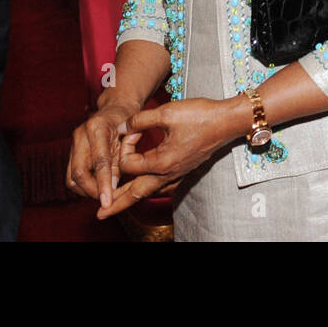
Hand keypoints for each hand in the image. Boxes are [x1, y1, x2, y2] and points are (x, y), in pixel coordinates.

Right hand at [67, 99, 136, 208]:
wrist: (116, 107)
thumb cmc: (127, 123)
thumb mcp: (130, 139)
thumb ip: (121, 162)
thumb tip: (113, 188)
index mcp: (97, 128)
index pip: (99, 162)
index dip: (103, 184)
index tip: (108, 202)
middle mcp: (80, 134)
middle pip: (78, 173)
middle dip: (92, 191)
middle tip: (107, 201)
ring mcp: (73, 142)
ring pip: (72, 177)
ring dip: (86, 191)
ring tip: (104, 194)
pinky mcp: (71, 150)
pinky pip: (72, 175)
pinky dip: (84, 186)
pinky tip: (98, 187)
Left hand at [98, 97, 247, 217]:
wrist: (227, 122)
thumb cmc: (199, 116)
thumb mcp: (166, 112)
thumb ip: (140, 120)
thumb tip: (122, 126)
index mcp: (162, 162)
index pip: (128, 164)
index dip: (124, 145)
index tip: (131, 129)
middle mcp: (168, 173)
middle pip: (135, 193)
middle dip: (116, 204)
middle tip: (99, 214)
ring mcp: (177, 174)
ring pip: (148, 192)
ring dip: (129, 199)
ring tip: (115, 206)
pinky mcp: (183, 171)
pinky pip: (161, 187)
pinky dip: (146, 190)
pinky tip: (142, 188)